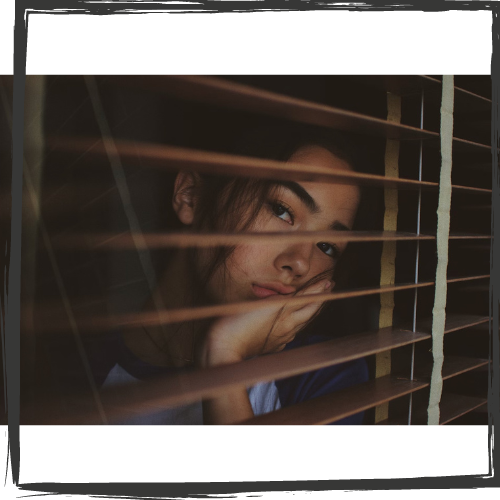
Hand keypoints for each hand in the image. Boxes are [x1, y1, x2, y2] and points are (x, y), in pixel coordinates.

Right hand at [198, 279, 332, 366]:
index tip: (329, 281)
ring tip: (313, 302)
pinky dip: (294, 324)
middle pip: (308, 312)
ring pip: (299, 323)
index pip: (309, 300)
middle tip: (327, 288)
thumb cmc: (238, 325)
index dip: (320, 290)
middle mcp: (287, 329)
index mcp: (286, 317)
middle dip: (319, 300)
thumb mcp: (264, 305)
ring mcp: (279, 339)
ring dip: (308, 311)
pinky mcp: (270, 346)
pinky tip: (291, 324)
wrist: (222, 351)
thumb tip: (306, 294)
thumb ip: (285, 299)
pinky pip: (288, 334)